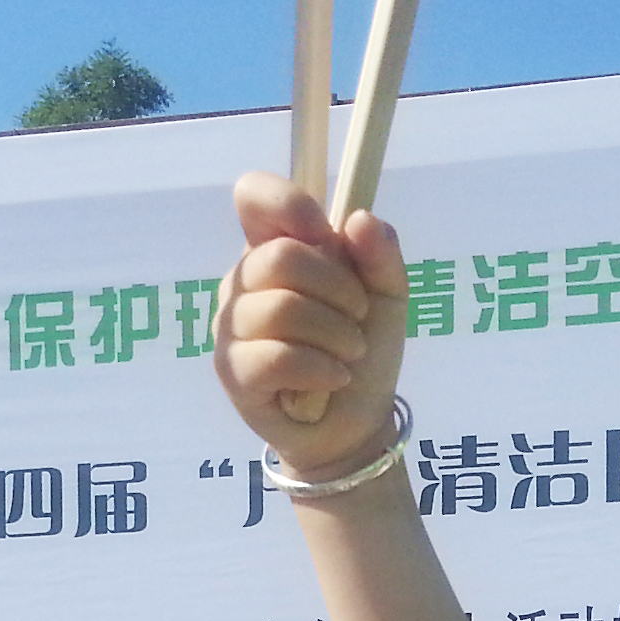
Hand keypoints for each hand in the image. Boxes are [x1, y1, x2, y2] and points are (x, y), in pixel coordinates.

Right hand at [215, 171, 407, 481]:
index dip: (287, 203)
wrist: (355, 424)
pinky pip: (276, 357)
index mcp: (273, 247)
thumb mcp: (388, 295)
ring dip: (334, 333)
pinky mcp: (232, 371)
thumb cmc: (362, 350)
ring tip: (349, 353)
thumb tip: (358, 219)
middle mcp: (243, 281)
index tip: (324, 230)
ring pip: (281, 309)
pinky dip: (320, 368)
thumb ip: (380, 253)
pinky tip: (334, 378)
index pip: (253, 196)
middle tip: (358, 315)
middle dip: (337, 287)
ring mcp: (231, 326)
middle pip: (280, 256)